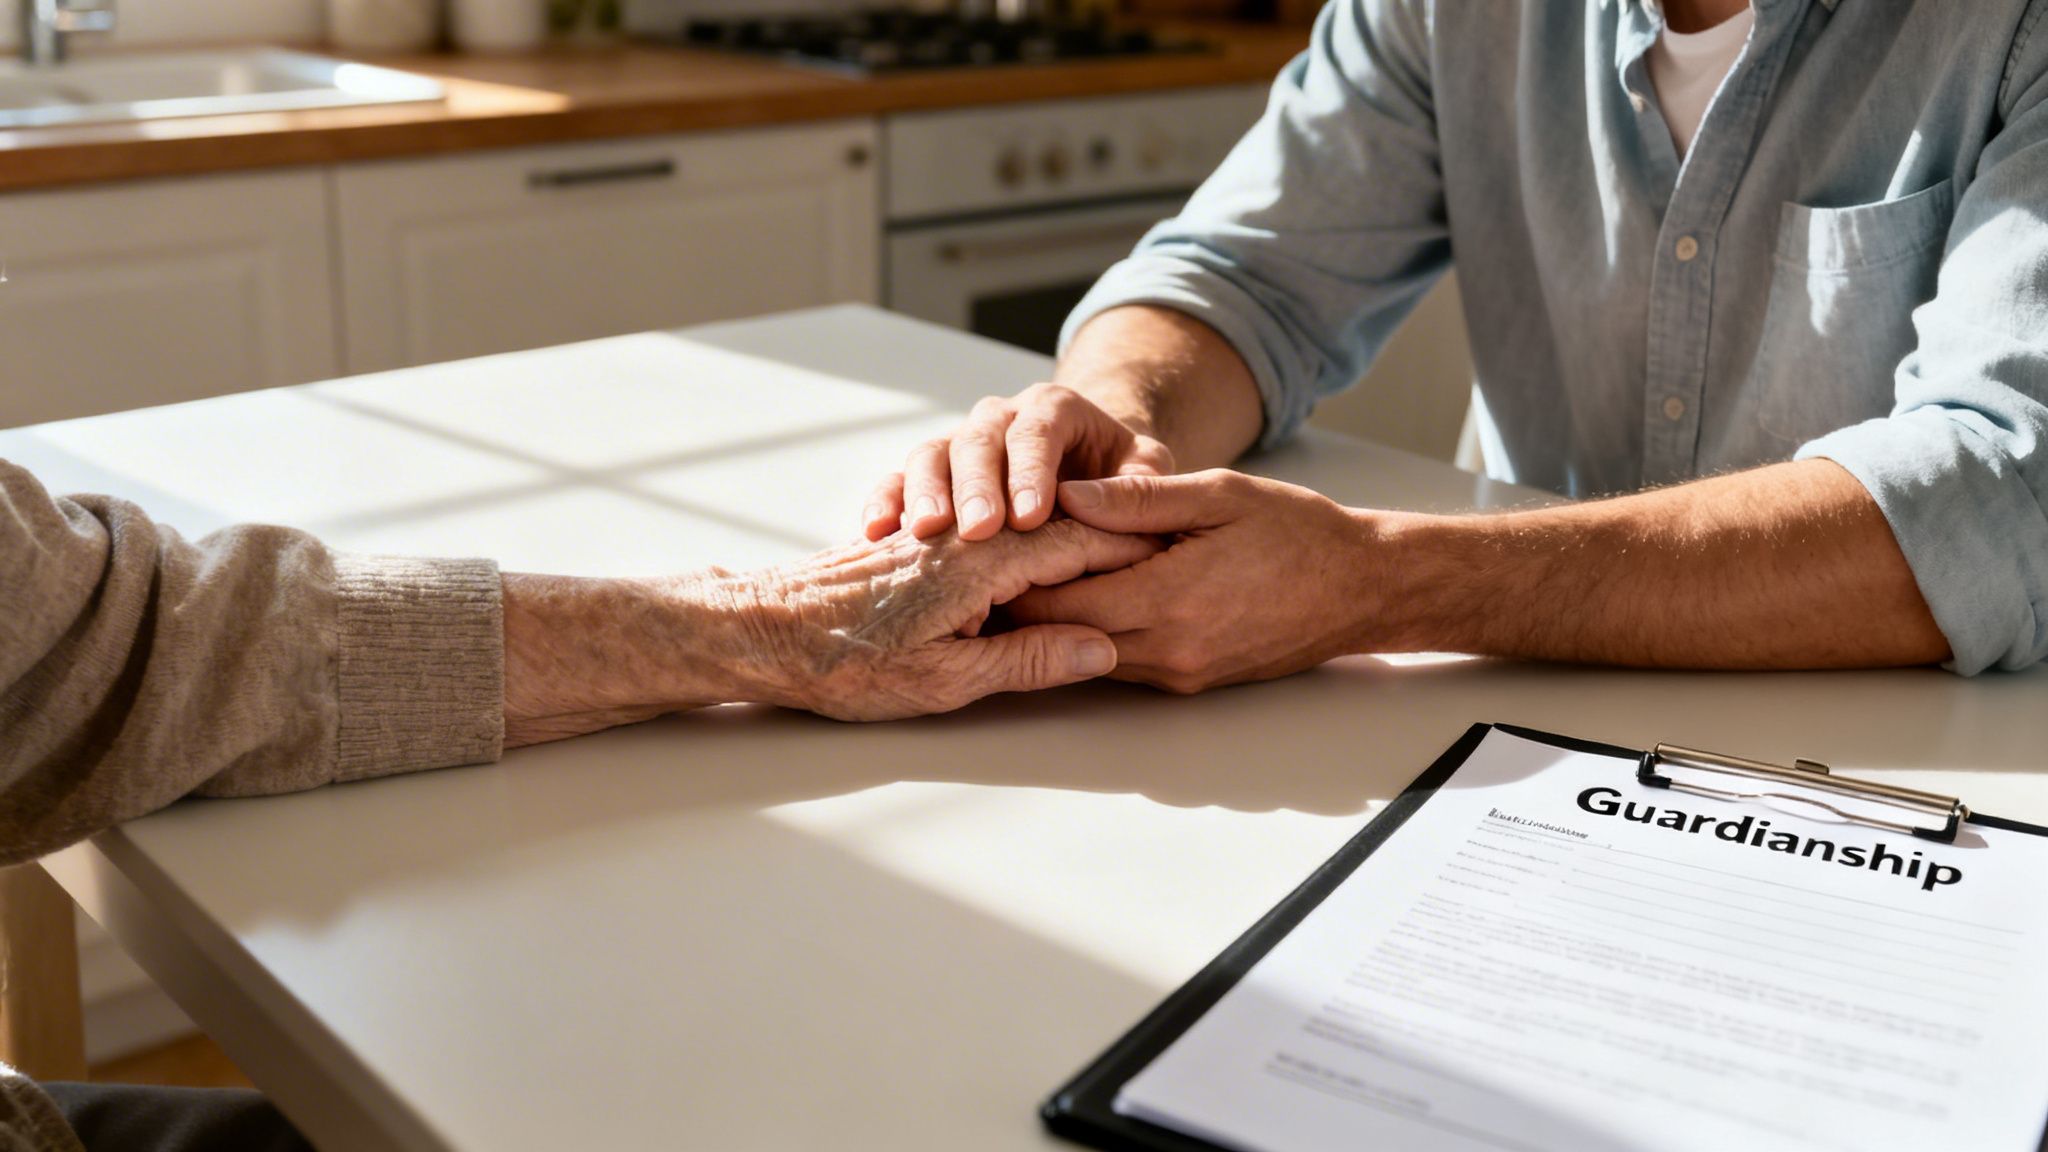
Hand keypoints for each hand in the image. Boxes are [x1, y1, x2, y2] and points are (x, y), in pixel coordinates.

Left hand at [503, 520, 1160, 742]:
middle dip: (1116, 535)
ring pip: (1029, 528)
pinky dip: (1032, 540)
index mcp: (984, 566)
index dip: (1133, 547)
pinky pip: (996, 536)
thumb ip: (1026, 661)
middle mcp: (969, 539)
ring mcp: (945, 540)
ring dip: (1077, 534)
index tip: (1183, 551)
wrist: (755, 632)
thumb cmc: (840, 663)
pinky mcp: (923, 549)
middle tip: (1175, 541)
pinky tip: (1049, 554)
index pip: (1080, 543)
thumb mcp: (942, 680)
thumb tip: (1098, 649)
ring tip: (1131, 544)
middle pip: (1061, 528)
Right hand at [862, 382, 1174, 542]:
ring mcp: (960, 442)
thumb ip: (1140, 488)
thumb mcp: (1144, 474)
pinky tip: (877, 533)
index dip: (1031, 471)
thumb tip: (1120, 509)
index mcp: (1055, 408)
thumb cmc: (1118, 479)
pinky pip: (898, 479)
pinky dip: (885, 502)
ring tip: (925, 532)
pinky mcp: (930, 472)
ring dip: (926, 491)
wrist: (1083, 471)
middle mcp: (1001, 416)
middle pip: (979, 439)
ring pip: (932, 453)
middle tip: (978, 530)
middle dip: (977, 485)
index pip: (1039, 429)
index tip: (1030, 519)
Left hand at [1005, 471, 1380, 693]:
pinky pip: (1122, 662)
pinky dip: (1096, 632)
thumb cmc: (1299, 533)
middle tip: (988, 563)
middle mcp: (1168, 650)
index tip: (989, 542)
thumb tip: (1064, 492)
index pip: (1059, 600)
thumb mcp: (1220, 495)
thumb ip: (1137, 499)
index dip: (1015, 573)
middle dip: (1022, 602)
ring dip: (1058, 620)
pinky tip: (1086, 595)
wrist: (1364, 590)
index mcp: (1169, 599)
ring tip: (1023, 578)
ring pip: (1087, 654)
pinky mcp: (1190, 682)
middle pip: (1061, 635)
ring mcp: (1179, 674)